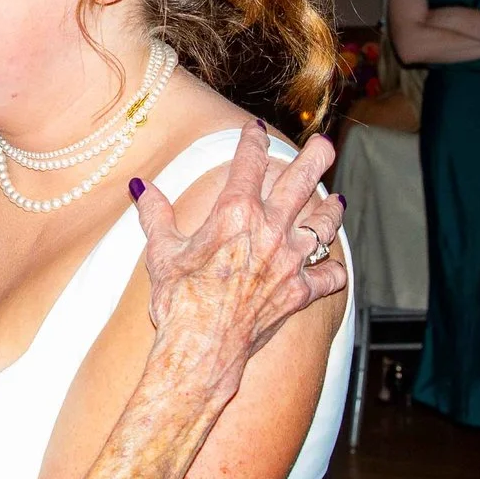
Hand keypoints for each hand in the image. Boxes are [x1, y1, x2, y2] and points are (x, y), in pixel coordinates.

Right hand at [133, 123, 346, 394]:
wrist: (201, 348)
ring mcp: (289, 261)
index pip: (249, 163)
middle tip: (325, 144)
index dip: (253, 141)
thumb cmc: (178, 300)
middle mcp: (269, 230)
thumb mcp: (161, 252)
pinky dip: (333, 271)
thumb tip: (141, 187)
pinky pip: (329, 277)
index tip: (256, 130)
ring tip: (339, 199)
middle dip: (315, 158)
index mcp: (234, 212)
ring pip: (324, 225)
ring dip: (332, 209)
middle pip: (301, 182)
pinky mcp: (299, 292)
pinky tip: (333, 267)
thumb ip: (155, 214)